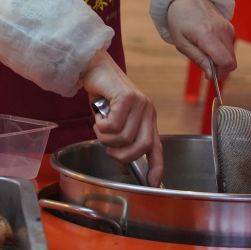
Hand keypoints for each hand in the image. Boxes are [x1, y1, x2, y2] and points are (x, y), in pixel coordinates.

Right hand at [80, 50, 163, 185]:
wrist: (94, 66)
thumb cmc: (102, 93)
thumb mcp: (115, 117)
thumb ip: (122, 134)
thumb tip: (120, 156)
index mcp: (147, 117)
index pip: (157, 146)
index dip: (156, 166)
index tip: (153, 182)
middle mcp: (148, 111)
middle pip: (141, 146)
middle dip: (122, 154)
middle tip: (107, 146)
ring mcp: (140, 103)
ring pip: (124, 137)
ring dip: (105, 137)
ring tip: (99, 124)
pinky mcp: (127, 97)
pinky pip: (114, 125)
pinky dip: (101, 125)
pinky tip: (98, 115)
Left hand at [167, 0, 236, 81]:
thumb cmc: (179, 19)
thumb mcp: (181, 42)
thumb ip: (198, 59)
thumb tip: (211, 75)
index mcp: (208, 34)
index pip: (226, 61)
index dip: (220, 73)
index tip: (209, 75)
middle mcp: (222, 31)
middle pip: (231, 61)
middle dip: (219, 68)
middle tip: (204, 64)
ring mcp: (228, 28)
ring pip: (231, 55)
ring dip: (220, 59)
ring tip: (203, 50)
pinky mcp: (230, 27)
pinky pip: (230, 46)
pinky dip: (221, 51)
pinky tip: (208, 43)